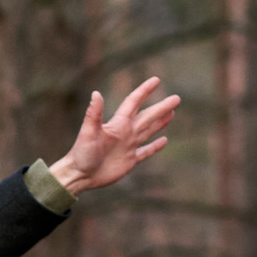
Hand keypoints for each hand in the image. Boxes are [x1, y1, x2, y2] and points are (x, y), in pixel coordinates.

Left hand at [47, 76, 181, 195]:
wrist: (79, 176)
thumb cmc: (81, 153)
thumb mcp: (88, 132)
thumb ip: (93, 114)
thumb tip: (96, 93)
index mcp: (117, 124)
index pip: (133, 103)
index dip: (144, 91)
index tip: (156, 80)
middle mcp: (125, 133)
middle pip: (147, 117)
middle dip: (161, 107)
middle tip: (177, 98)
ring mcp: (128, 147)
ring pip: (148, 131)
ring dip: (160, 122)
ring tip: (172, 113)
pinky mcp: (129, 161)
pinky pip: (145, 152)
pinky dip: (155, 146)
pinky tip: (164, 140)